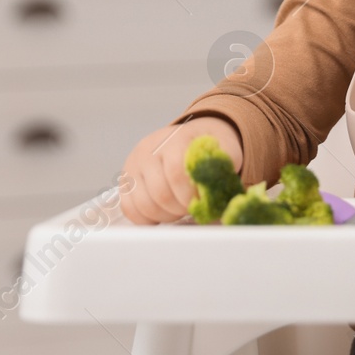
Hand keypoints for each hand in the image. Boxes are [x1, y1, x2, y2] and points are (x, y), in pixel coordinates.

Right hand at [120, 116, 243, 224]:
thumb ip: (228, 165)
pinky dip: (148, 218)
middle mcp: (149, 149)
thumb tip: (227, 192)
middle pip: (161, 194)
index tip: (203, 202)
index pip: (177, 174)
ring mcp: (134, 164)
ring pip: (144, 205)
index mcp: (175, 139)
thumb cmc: (209, 147)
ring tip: (180, 208)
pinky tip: (164, 211)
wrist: (190, 136)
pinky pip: (130, 209)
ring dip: (166, 215)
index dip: (191, 196)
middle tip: (193, 207)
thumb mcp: (226, 148)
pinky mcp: (126, 180)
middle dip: (181, 208)